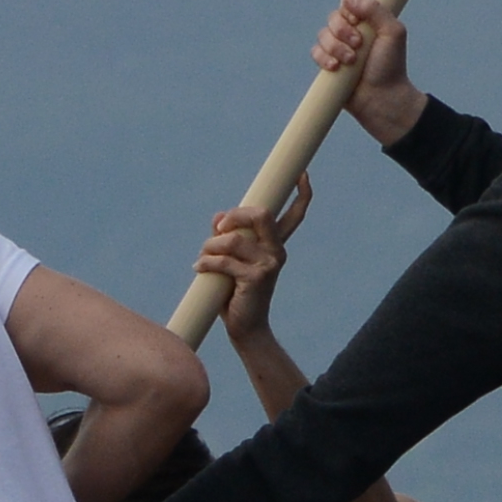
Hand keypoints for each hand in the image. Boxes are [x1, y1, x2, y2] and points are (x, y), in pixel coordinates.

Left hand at [195, 198, 299, 339]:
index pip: (295, 214)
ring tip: (203, 256)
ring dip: (211, 245)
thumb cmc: (236, 292)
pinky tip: (199, 268)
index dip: (301, 193)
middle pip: (261, 214)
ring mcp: (269, 265)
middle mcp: (277, 251)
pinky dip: (206, 262)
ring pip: (234, 239)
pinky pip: (224, 261)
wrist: (245, 327)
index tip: (302, 174)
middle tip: (219, 228)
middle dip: (235, 215)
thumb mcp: (231, 259)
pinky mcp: (256, 278)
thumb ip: (227, 236)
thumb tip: (218, 217)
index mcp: (275, 245)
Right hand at [317, 0, 419, 142]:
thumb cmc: (391, 66)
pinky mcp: (329, 64)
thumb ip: (376, 10)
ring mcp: (339, 48)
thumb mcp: (393, 33)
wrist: (382, 98)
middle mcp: (352, 31)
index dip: (350, 9)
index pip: (349, 1)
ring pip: (323, 35)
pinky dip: (324, 58)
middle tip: (359, 46)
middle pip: (333, 17)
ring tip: (350, 62)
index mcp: (368, 20)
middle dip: (343, 31)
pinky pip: (316, 52)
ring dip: (335, 47)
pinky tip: (335, 68)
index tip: (359, 21)